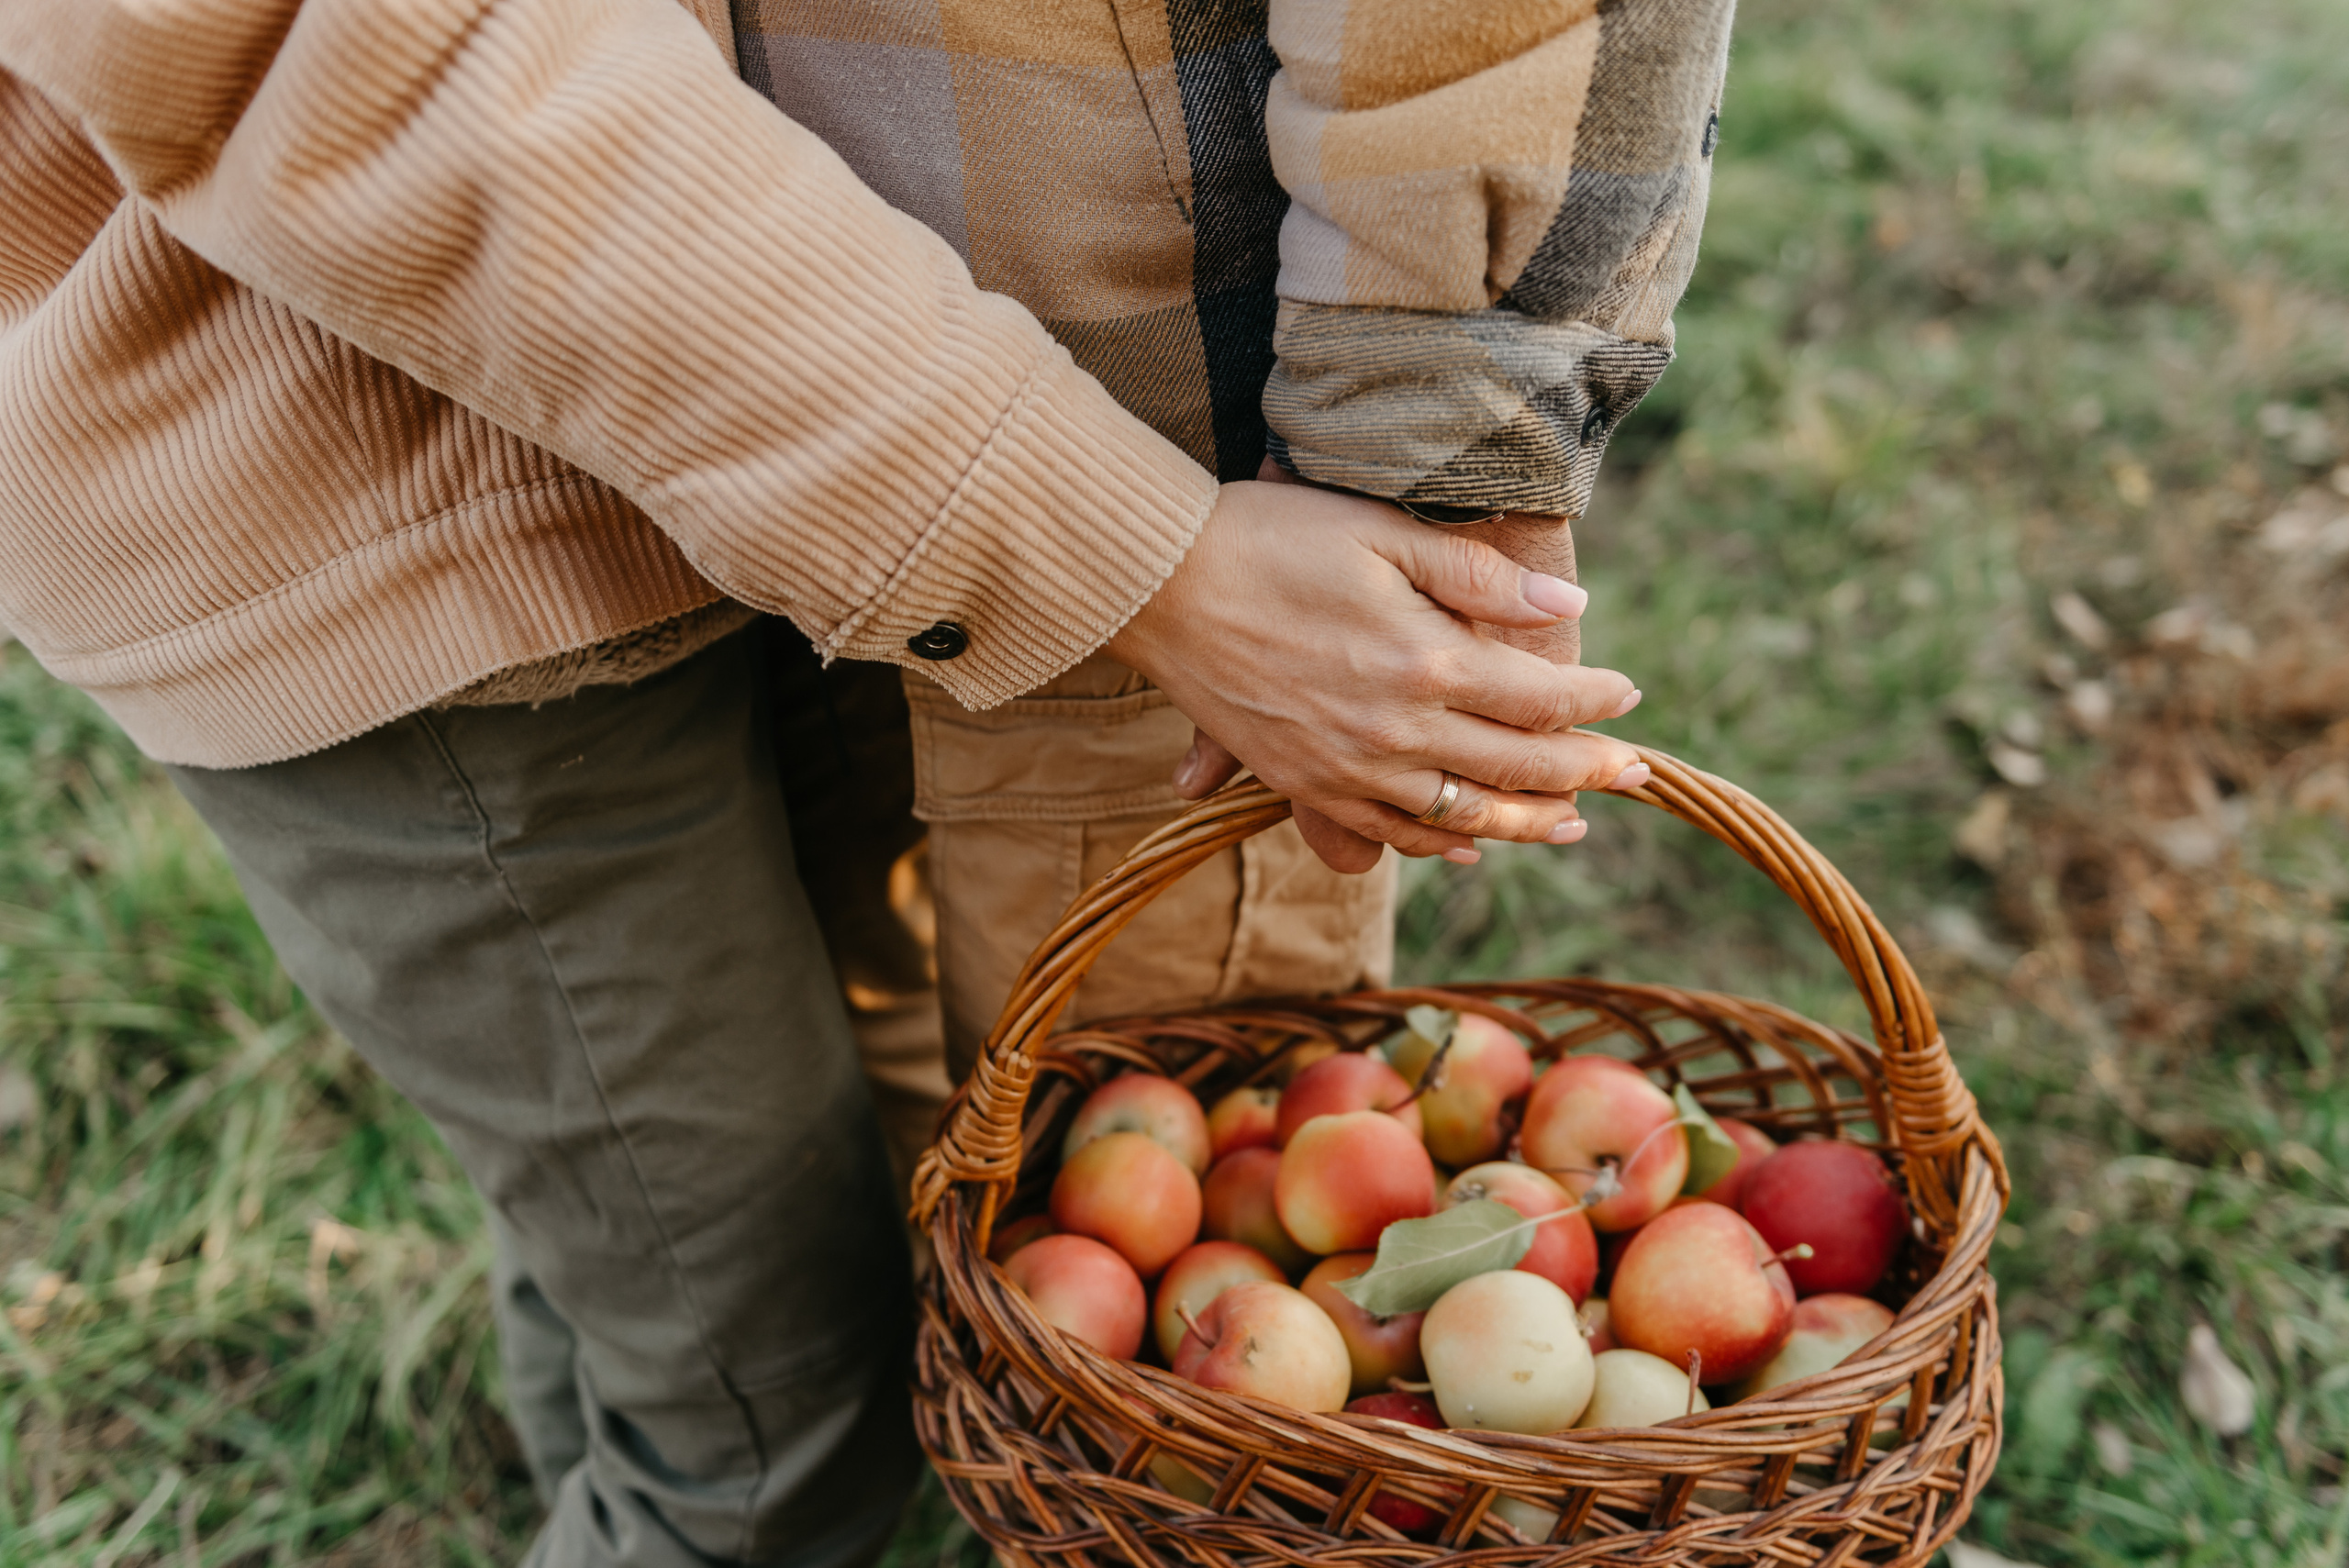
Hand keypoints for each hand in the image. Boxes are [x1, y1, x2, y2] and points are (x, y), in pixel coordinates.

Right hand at [1104, 477, 1647, 873]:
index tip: (1630, 695)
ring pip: (1462, 817)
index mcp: (1425, 660)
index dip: (1595, 701)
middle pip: (1516, 768)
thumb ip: (1480, 574)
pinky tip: (1470, 844)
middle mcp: (1395, 729)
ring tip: (1572, 825)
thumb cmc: (1270, 536)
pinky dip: (1441, 846)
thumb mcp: (1382, 532)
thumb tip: (1569, 601)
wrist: (1159, 580)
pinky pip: (1389, 835)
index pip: (1540, 697)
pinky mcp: (1303, 784)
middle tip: (1635, 774)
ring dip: (1526, 823)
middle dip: (1585, 772)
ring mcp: (1347, 767)